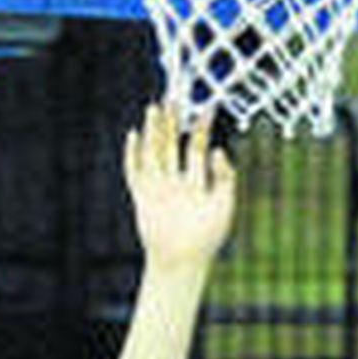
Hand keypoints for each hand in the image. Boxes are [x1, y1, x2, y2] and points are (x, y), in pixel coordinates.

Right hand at [124, 103, 236, 268]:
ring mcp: (158, 188)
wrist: (183, 261)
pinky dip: (133, 154)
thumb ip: (224, 177)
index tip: (207, 108)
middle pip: (173, 144)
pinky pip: (135, 171)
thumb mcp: (224, 204)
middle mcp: (177, 182)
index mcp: (197, 182)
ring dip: (153, 131)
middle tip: (174, 98)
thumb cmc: (207, 238)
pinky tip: (134, 135)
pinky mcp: (142, 196)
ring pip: (154, 152)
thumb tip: (218, 149)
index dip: (202, 128)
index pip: (198, 147)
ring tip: (155, 108)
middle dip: (173, 122)